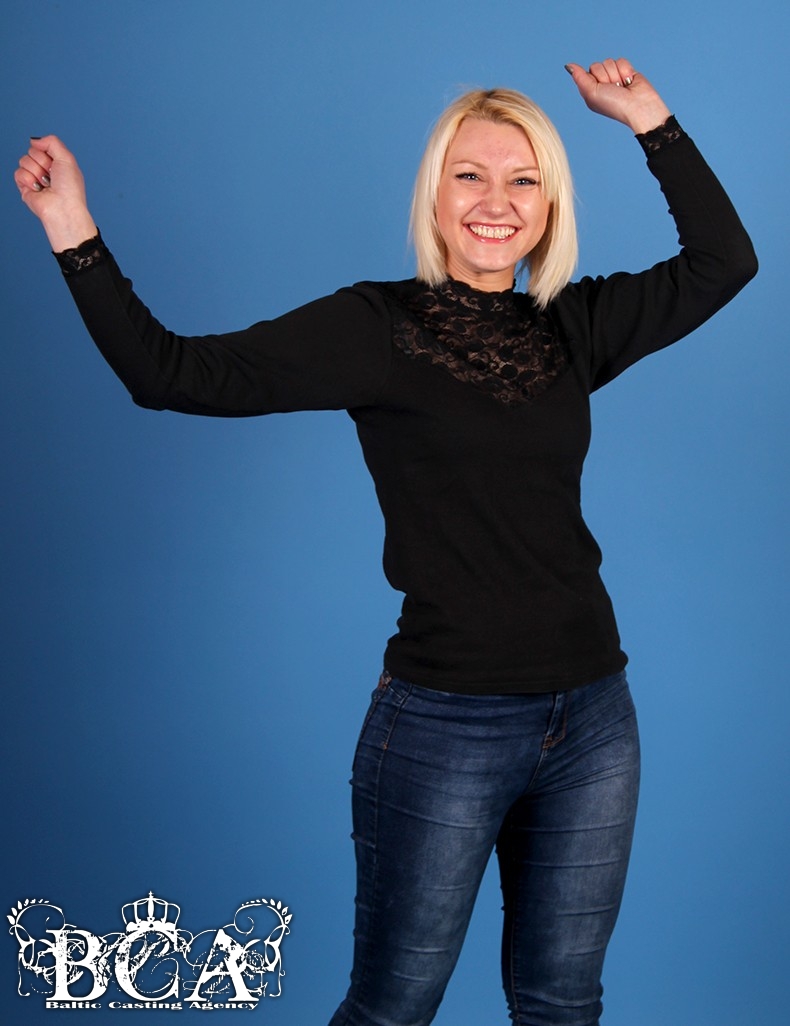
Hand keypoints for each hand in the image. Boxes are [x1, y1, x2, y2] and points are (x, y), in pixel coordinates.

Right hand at [15, 135, 96, 249]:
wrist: (62, 208)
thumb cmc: (70, 189)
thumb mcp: (67, 158)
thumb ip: (51, 141)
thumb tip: (34, 140)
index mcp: (58, 163)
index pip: (43, 146)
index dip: (48, 152)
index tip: (57, 164)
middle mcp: (46, 170)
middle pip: (32, 151)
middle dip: (42, 161)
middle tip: (52, 175)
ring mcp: (35, 178)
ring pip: (24, 160)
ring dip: (36, 171)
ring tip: (46, 184)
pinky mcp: (26, 187)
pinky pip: (18, 173)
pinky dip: (28, 180)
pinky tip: (38, 189)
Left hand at [565, 59, 670, 133]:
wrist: (638, 106)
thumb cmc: (614, 105)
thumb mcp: (591, 94)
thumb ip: (579, 78)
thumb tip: (569, 65)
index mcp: (590, 90)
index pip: (586, 72)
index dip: (594, 77)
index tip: (600, 88)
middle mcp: (601, 84)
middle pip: (597, 65)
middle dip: (605, 76)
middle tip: (613, 88)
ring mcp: (613, 77)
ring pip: (609, 61)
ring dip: (616, 74)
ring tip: (622, 87)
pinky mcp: (625, 71)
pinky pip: (621, 60)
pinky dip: (625, 70)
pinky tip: (628, 82)